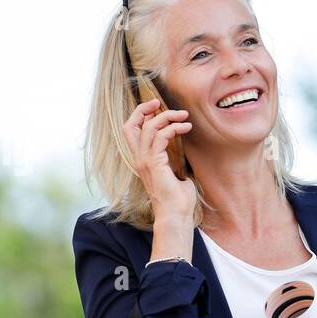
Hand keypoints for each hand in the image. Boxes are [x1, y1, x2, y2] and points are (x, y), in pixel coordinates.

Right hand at [122, 98, 195, 221]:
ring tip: (184, 116)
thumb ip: (175, 160)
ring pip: (148, 127)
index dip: (140, 115)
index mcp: (143, 160)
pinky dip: (173, 128)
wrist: (176, 215)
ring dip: (166, 116)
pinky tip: (186, 128)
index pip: (132, 131)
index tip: (157, 107)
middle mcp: (140, 158)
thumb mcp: (177, 174)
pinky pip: (160, 136)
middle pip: (130, 125)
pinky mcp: (154, 163)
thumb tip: (186, 152)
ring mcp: (145, 161)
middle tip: (160, 102)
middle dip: (144, 109)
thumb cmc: (179, 200)